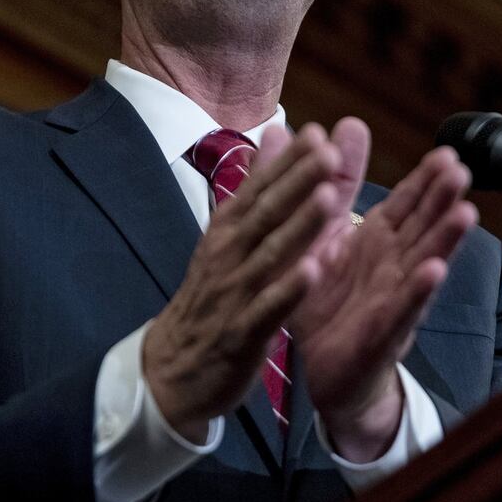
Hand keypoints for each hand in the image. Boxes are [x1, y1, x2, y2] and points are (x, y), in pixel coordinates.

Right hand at [143, 124, 339, 441]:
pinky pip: (268, 308)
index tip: (315, 132)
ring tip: (329, 199)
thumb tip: (275, 134)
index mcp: (228, 231)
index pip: (258, 190)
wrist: (172, 368)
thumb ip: (256, 189)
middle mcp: (229, 255)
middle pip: (266, 213)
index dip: (287, 162)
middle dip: (298, 182)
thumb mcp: (227, 239)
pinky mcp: (241, 333)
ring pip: (270, 254)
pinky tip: (312, 271)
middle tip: (328, 151)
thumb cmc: (211, 297)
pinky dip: (289, 289)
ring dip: (299, 226)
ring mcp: (234, 293)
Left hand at [273, 122, 476, 460]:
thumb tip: (338, 126)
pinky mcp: (379, 334)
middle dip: (443, 200)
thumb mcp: (324, 233)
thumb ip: (334, 183)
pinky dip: (417, 291)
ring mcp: (392, 300)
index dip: (427, 180)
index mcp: (379, 241)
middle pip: (424, 227)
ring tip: (465, 214)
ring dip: (445, 241)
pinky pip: (400, 309)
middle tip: (462, 169)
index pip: (408, 204)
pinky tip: (433, 271)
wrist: (319, 370)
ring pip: (423, 264)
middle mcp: (393, 266)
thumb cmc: (327, 299)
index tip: (448, 152)